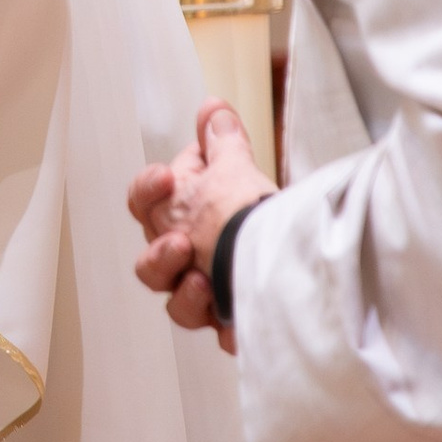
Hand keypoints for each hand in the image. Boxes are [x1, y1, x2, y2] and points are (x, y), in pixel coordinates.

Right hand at [128, 100, 274, 348]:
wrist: (298, 259)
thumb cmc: (254, 214)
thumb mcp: (238, 171)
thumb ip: (220, 140)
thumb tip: (213, 106)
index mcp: (178, 216)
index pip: (143, 204)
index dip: (147, 191)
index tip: (167, 177)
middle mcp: (184, 259)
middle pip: (150, 264)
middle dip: (162, 253)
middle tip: (181, 242)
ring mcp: (204, 294)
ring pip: (176, 305)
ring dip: (184, 293)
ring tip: (204, 284)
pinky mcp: (229, 325)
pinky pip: (220, 335)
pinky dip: (226, 329)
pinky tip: (233, 325)